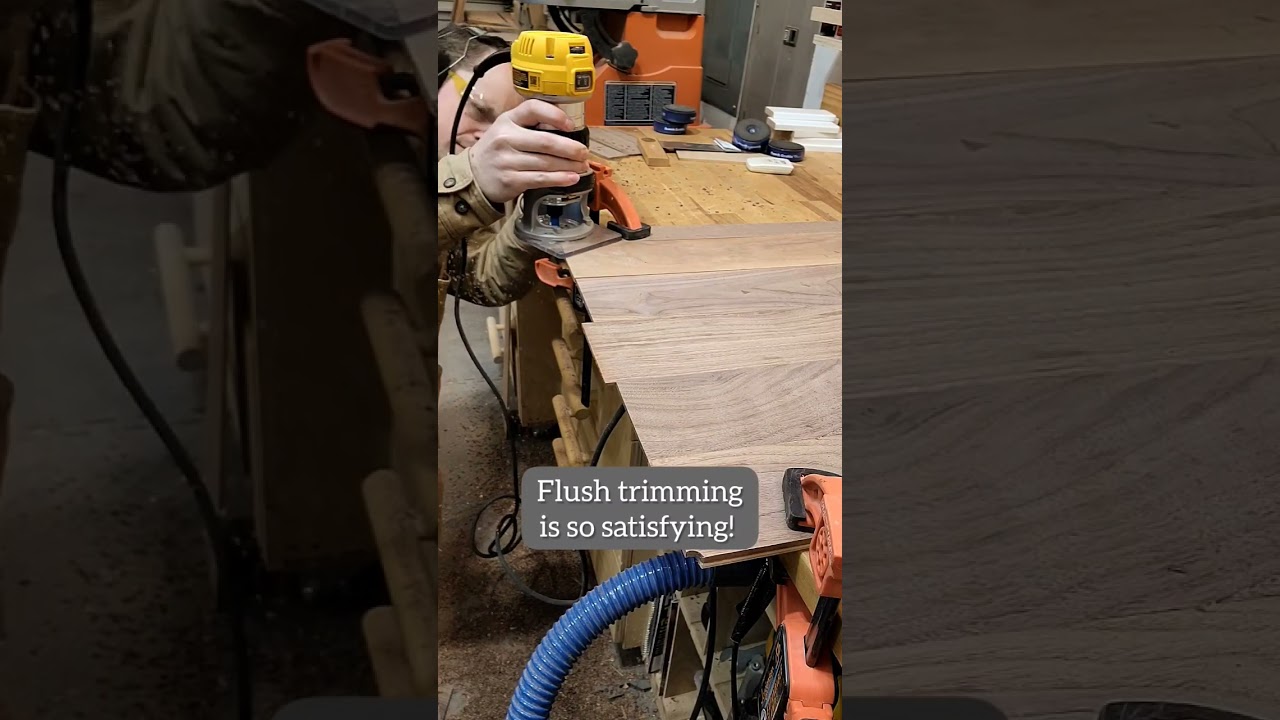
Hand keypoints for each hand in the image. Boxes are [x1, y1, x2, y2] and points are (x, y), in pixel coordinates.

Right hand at [468, 100, 590, 204]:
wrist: (474, 174)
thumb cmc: (497, 149)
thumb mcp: (507, 128)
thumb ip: (530, 124)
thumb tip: (566, 127)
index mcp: (508, 120)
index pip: (533, 108)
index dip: (555, 115)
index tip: (571, 125)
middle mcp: (506, 138)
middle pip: (545, 141)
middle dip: (570, 148)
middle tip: (583, 152)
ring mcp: (507, 160)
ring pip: (546, 162)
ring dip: (569, 165)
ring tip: (581, 166)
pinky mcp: (510, 180)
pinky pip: (540, 179)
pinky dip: (559, 179)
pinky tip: (571, 178)